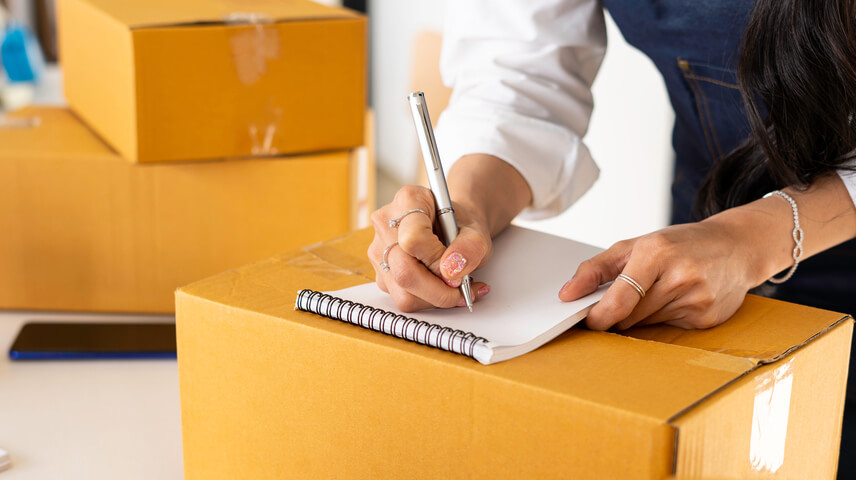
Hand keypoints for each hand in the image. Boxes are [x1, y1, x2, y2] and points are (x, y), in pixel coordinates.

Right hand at [368, 185, 491, 311]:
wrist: (453, 229)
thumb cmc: (461, 227)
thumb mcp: (476, 232)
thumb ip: (471, 247)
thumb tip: (451, 270)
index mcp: (409, 200)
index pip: (413, 239)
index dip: (437, 259)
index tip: (455, 265)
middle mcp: (386, 223)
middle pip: (404, 271)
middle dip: (438, 289)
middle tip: (460, 286)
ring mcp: (379, 250)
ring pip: (403, 292)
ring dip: (436, 297)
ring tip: (455, 286)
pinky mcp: (381, 274)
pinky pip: (403, 299)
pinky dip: (428, 300)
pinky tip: (442, 288)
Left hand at [559, 220, 756, 329]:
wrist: (736, 246)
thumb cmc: (679, 245)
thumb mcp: (634, 245)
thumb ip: (595, 268)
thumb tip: (566, 294)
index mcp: (656, 253)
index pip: (618, 299)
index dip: (598, 316)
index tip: (588, 320)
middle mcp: (679, 276)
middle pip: (629, 316)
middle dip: (619, 312)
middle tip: (626, 297)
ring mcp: (697, 299)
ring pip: (646, 324)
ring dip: (642, 315)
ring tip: (658, 290)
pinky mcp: (707, 318)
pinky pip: (669, 328)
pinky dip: (665, 318)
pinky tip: (679, 298)